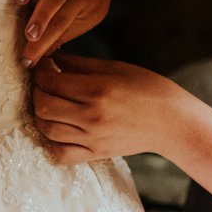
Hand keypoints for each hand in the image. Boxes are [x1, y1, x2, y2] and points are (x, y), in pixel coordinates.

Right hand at [13, 0, 119, 65]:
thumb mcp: (88, 5)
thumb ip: (69, 26)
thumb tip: (47, 51)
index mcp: (93, 9)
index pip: (66, 32)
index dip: (48, 48)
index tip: (31, 64)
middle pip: (61, 20)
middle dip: (43, 41)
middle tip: (27, 58)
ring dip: (41, 16)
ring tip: (29, 35)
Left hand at [31, 53, 190, 164]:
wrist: (174, 123)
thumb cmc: (149, 89)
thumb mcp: (116, 68)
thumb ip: (81, 65)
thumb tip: (52, 57)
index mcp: (98, 90)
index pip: (51, 81)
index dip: (40, 71)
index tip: (44, 65)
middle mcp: (92, 116)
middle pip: (43, 105)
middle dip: (37, 91)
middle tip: (44, 83)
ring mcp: (93, 138)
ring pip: (47, 129)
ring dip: (41, 114)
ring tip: (49, 103)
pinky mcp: (96, 154)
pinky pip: (61, 154)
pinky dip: (52, 142)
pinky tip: (57, 129)